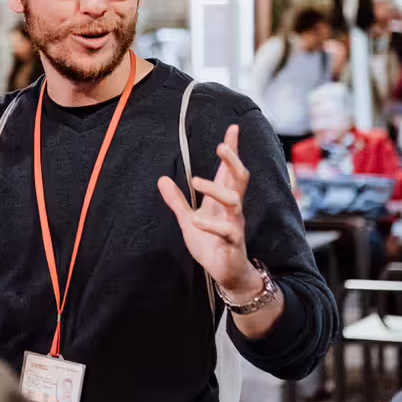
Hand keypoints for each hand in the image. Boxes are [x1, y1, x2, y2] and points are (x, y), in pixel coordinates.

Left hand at [158, 123, 266, 298]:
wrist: (226, 273)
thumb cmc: (211, 244)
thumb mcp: (188, 220)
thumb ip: (177, 201)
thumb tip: (161, 179)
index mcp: (222, 200)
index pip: (229, 170)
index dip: (232, 149)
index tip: (233, 128)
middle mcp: (233, 208)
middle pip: (240, 177)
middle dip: (233, 160)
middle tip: (220, 145)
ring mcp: (235, 223)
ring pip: (235, 199)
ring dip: (216, 189)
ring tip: (196, 181)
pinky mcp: (233, 241)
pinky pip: (227, 230)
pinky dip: (210, 225)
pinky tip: (196, 221)